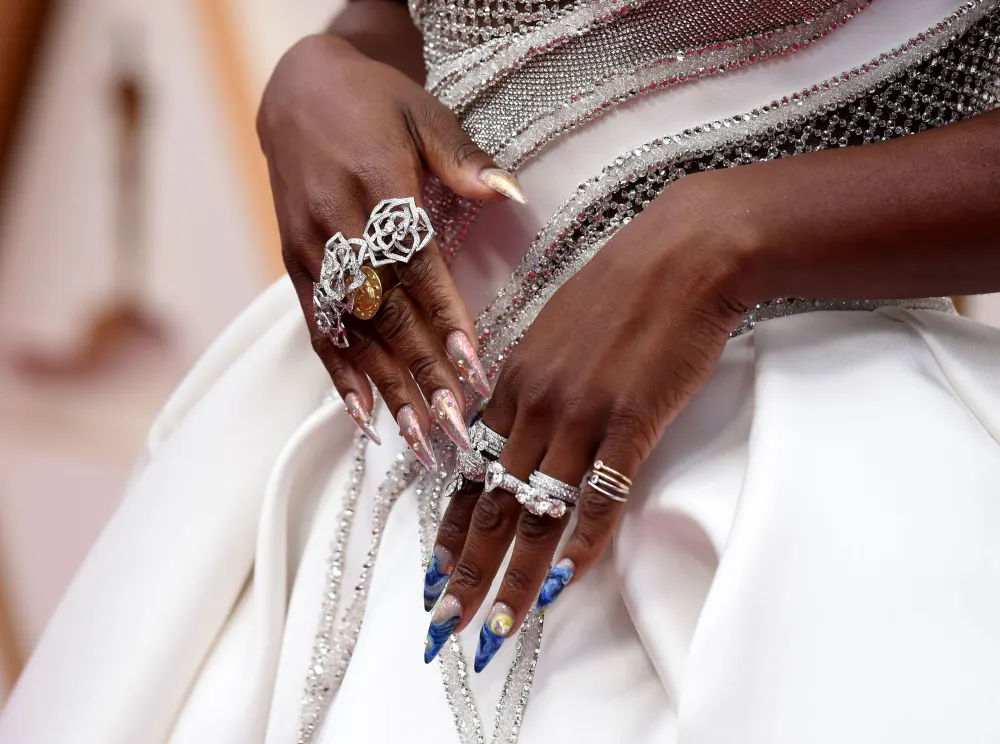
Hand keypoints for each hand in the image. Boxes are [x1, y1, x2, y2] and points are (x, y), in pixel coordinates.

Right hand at [257, 34, 524, 464]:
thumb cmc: (375, 103)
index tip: (473, 367)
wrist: (297, 91)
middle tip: (454, 425)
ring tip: (418, 439)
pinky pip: (316, 329)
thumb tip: (511, 194)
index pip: (416, 264)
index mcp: (376, 184)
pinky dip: (339, 375)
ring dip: (385, 388)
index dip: (443, 317)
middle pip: (383, 312)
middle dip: (420, 373)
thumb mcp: (424, 114)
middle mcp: (336, 224)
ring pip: (350, 332)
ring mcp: (309, 249)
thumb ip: (464, 159)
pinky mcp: (293, 265)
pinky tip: (364, 416)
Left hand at [421, 176, 749, 668]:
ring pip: (536, 512)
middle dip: (466, 572)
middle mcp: (534, 405)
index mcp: (513, 383)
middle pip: (492, 504)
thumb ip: (533, 382)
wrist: (683, 254)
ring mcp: (580, 415)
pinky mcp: (630, 421)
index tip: (434, 574)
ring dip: (514, 577)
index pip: (472, 473)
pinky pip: (598, 496)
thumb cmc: (623, 286)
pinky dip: (580, 544)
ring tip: (494, 630)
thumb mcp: (557, 329)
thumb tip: (518, 425)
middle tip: (444, 626)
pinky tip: (564, 584)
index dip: (452, 530)